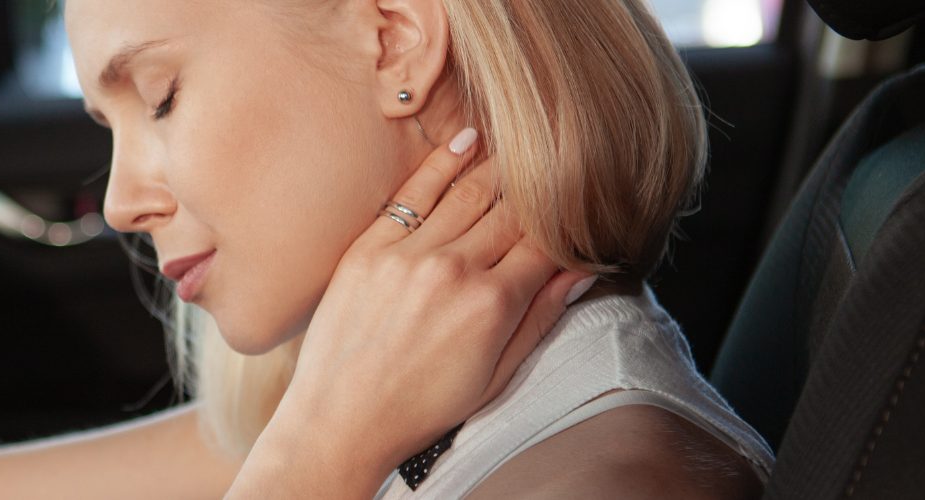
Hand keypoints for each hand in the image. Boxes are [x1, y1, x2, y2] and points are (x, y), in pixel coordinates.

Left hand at [228, 129, 595, 497]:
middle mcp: (453, 271)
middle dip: (538, 191)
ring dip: (500, 166)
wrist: (341, 420)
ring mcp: (407, 256)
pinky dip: (444, 162)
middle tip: (559, 162)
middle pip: (511, 213)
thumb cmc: (421, 407)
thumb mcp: (496, 376)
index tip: (579, 208)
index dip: (566, 226)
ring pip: (468, 194)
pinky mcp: (368, 249)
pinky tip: (467, 139)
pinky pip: (413, 193)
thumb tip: (583, 270)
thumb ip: (540, 318)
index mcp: (493, 305)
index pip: (546, 244)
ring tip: (522, 143)